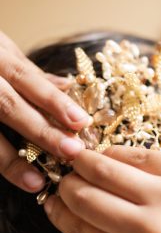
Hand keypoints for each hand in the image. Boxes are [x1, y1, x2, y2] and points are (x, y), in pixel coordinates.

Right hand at [0, 31, 90, 191]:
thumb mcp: (1, 51)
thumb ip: (29, 73)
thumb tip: (67, 86)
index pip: (26, 78)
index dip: (53, 101)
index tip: (80, 122)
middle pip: (7, 105)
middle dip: (40, 131)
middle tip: (71, 151)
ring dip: (11, 159)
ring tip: (35, 181)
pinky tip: (17, 179)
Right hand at [44, 147, 160, 232]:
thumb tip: (78, 209)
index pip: (78, 230)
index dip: (59, 212)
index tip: (53, 201)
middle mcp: (147, 229)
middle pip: (83, 196)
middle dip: (66, 186)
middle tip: (65, 180)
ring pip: (102, 167)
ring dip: (83, 163)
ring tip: (80, 163)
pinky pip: (135, 153)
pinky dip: (116, 154)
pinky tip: (112, 157)